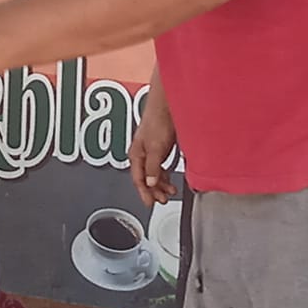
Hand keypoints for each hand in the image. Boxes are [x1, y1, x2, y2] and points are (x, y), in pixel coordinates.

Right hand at [131, 71, 177, 207]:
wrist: (167, 104)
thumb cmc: (157, 120)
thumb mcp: (155, 147)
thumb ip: (152, 166)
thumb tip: (150, 183)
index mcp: (136, 154)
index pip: (138, 180)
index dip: (144, 193)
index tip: (150, 204)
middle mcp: (142, 153)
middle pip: (146, 178)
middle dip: (154, 191)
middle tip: (163, 199)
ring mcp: (151, 150)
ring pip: (153, 173)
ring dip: (160, 183)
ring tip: (170, 191)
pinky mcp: (160, 146)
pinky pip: (160, 166)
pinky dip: (165, 174)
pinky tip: (170, 178)